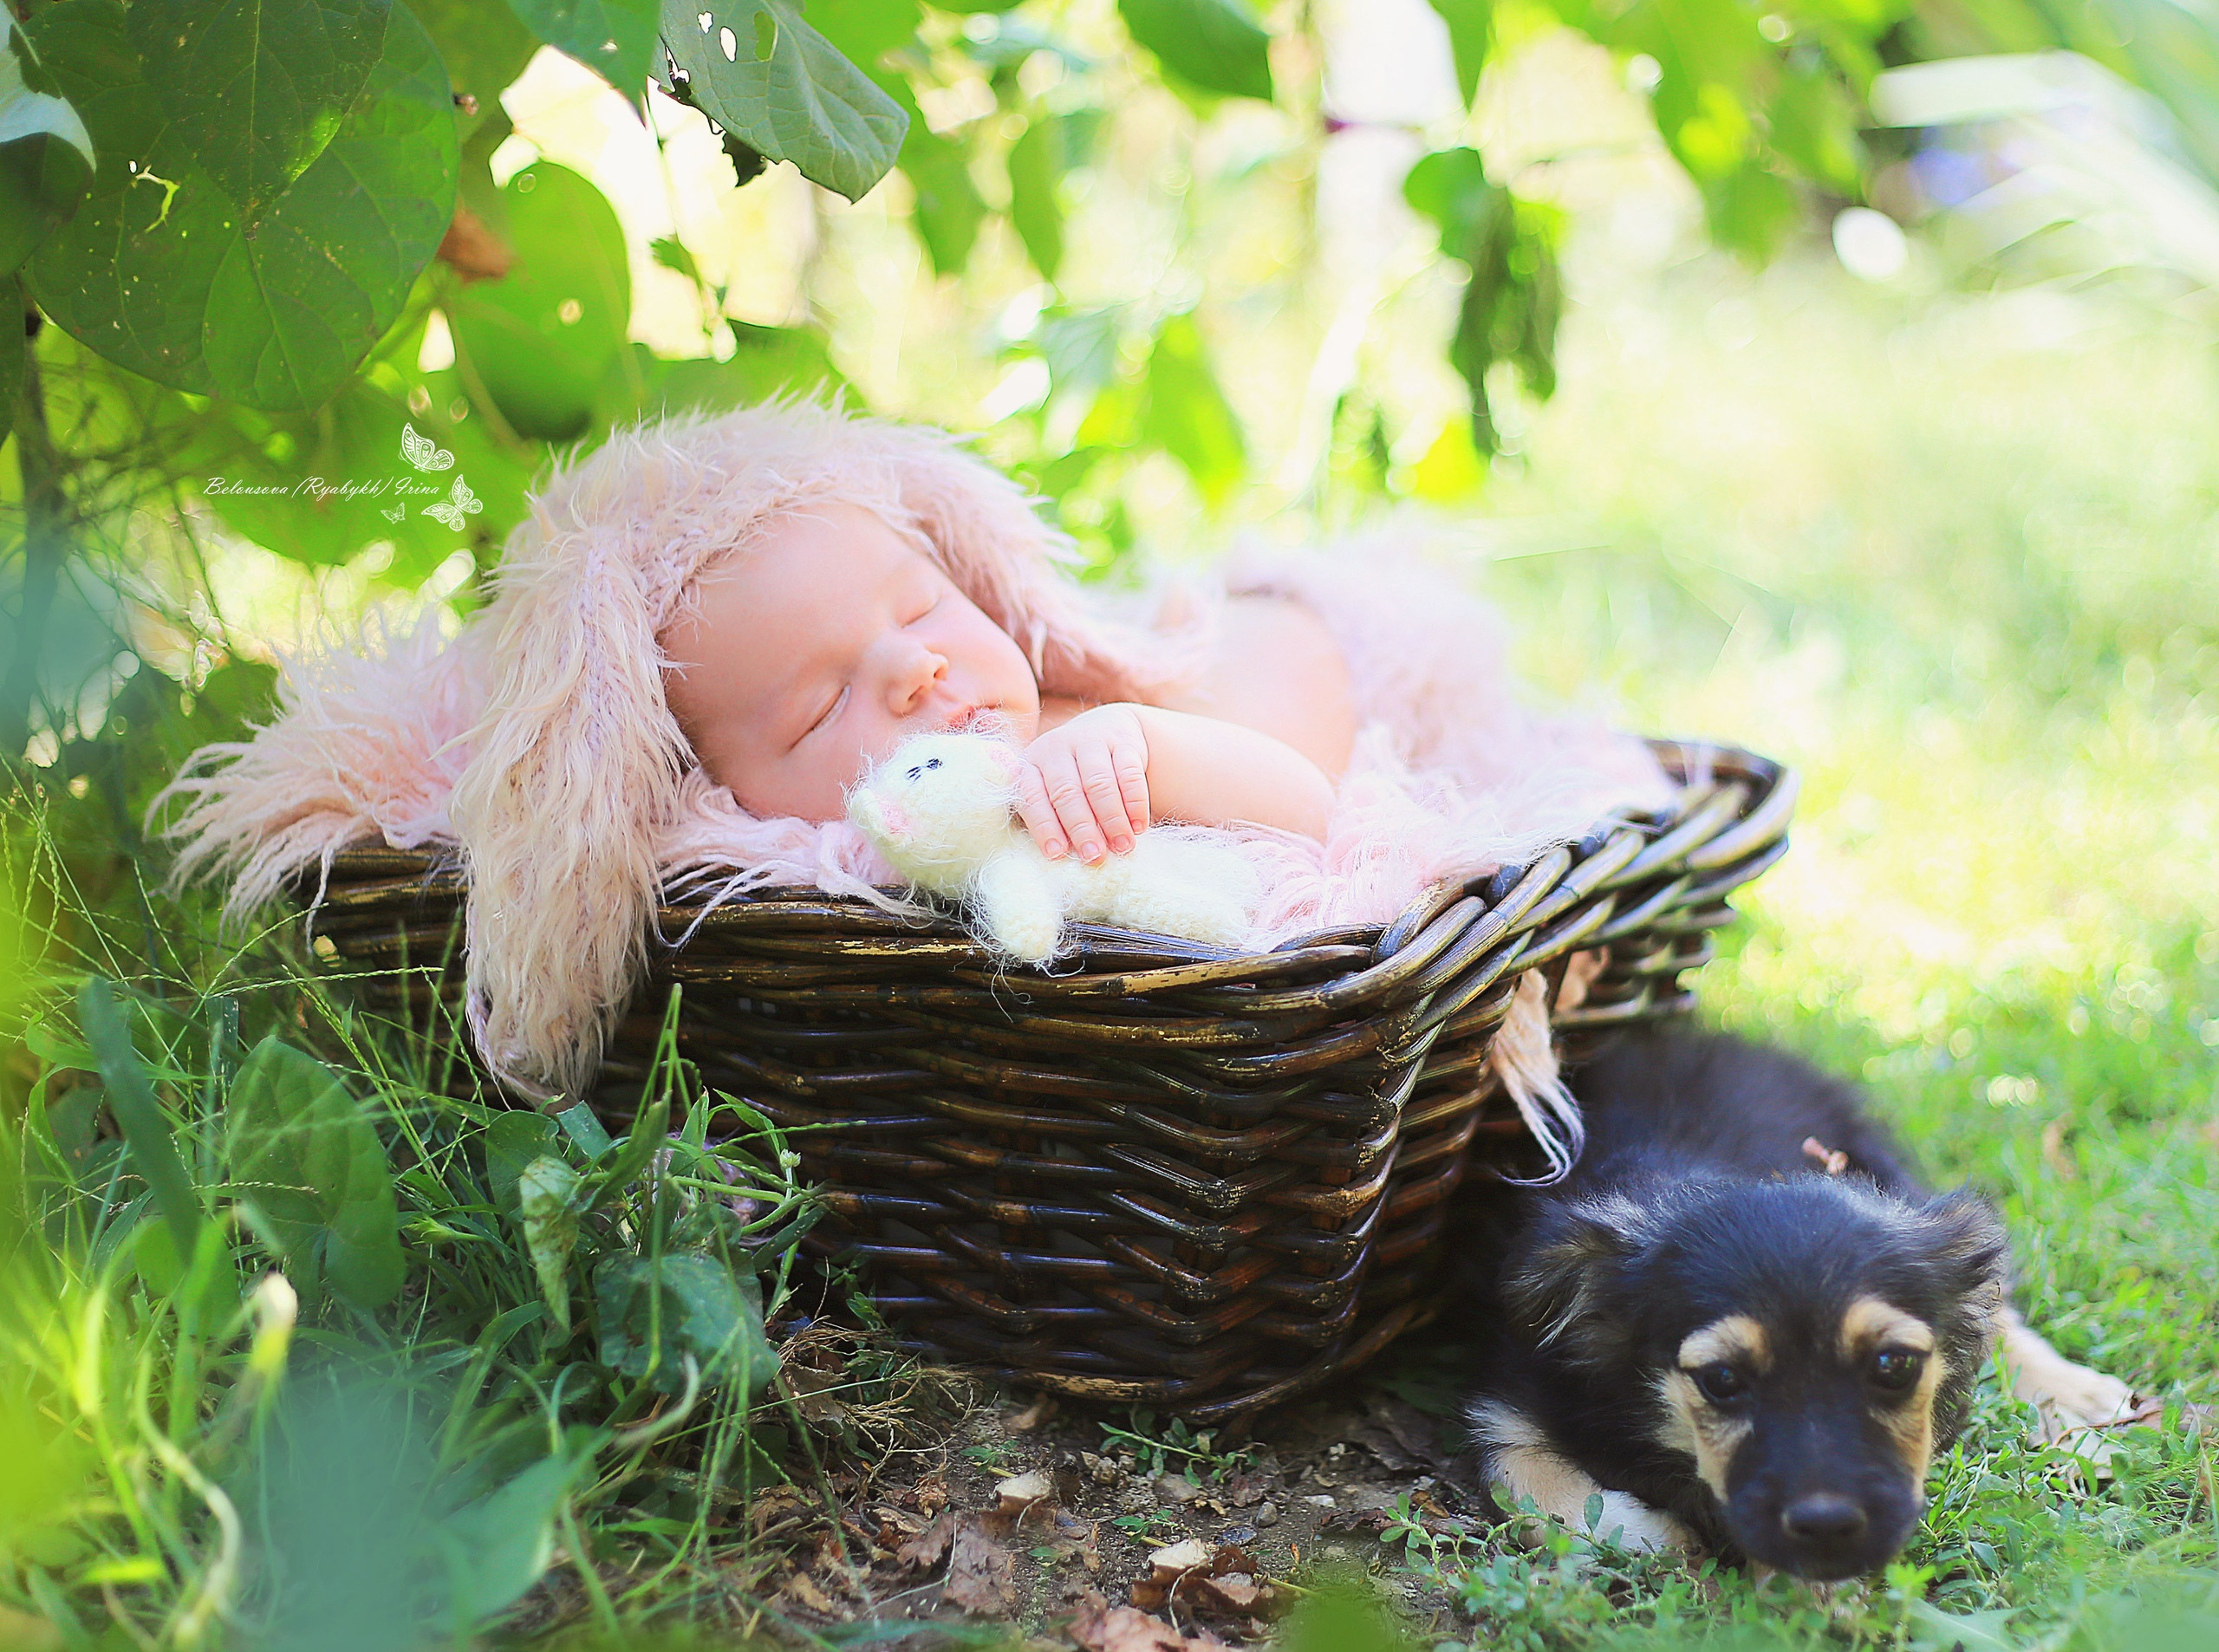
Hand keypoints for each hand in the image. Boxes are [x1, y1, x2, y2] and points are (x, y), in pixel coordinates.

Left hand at [1016, 704, 1149, 863]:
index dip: (1044, 827)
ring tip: (1123, 846)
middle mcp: (1056, 747)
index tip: (1057, 855)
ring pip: (1100, 782)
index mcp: (1030, 764)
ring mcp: (1089, 739)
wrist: (1104, 729)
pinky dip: (1135, 803)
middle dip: (1082, 828)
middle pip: (1067, 791)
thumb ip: (1051, 819)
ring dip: (1112, 819)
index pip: (1033, 797)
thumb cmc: (1070, 776)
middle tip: (1095, 856)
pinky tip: (1138, 826)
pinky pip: (1129, 773)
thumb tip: (1063, 858)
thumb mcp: (1049, 790)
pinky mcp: (1122, 739)